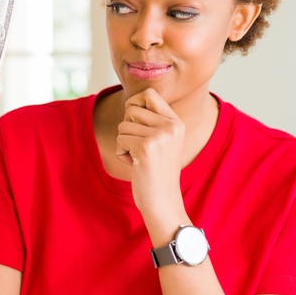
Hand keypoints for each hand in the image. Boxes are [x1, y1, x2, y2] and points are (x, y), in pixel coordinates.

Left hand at [116, 88, 185, 221]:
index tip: (135, 122)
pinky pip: (119, 140)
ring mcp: (159, 136)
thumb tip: (131, 101)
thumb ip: (153, 120)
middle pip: (131, 109)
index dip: (134, 103)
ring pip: (123, 126)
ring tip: (139, 158)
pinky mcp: (145, 148)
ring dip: (124, 143)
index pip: (149, 94)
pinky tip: (135, 165)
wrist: (163, 200)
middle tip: (138, 146)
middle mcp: (171, 126)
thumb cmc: (157, 171)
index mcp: (176, 122)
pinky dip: (121, 154)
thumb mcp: (163, 140)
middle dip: (127, 128)